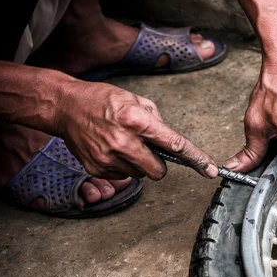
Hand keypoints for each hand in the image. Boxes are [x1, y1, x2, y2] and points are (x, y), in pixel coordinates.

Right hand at [56, 80, 217, 179]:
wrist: (66, 106)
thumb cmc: (102, 100)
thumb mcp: (136, 100)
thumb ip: (157, 121)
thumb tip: (171, 141)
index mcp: (137, 121)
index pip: (174, 144)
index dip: (196, 159)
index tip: (210, 170)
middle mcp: (123, 142)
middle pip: (158, 171)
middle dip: (158, 163)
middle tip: (146, 148)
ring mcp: (108, 158)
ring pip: (140, 174)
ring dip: (139, 163)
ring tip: (123, 143)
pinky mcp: (97, 168)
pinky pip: (123, 176)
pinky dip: (122, 166)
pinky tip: (111, 149)